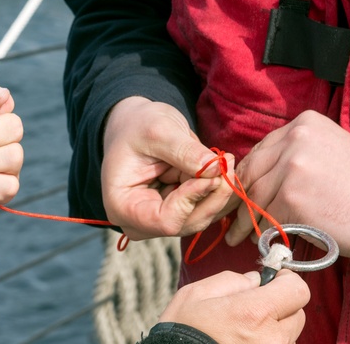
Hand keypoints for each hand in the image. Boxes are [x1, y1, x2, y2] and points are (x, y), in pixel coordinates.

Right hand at [102, 96, 234, 239]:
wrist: (135, 126)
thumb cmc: (138, 126)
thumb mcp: (159, 131)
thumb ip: (185, 151)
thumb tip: (216, 170)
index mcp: (122, 206)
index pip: (164, 220)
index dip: (191, 200)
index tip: (212, 174)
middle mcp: (140, 222)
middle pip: (186, 223)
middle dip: (212, 195)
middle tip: (227, 162)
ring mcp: (159, 221)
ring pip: (200, 218)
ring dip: (219, 192)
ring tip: (225, 159)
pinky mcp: (177, 214)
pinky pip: (204, 210)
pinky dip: (217, 190)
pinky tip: (223, 166)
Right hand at [159, 269, 308, 343]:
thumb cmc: (182, 331)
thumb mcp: (196, 294)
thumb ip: (231, 280)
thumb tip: (255, 279)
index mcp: (253, 313)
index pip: (298, 290)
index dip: (287, 281)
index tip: (274, 280)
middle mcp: (271, 339)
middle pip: (297, 313)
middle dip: (280, 305)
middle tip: (253, 306)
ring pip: (288, 335)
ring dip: (273, 328)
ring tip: (242, 331)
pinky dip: (266, 342)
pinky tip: (241, 342)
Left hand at [225, 110, 349, 258]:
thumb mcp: (327, 150)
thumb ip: (292, 153)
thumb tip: (254, 176)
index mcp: (302, 124)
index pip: (259, 152)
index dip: (247, 177)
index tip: (241, 194)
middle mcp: (295, 139)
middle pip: (251, 173)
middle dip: (239, 198)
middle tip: (232, 217)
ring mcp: (293, 167)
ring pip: (254, 197)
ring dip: (246, 219)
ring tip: (242, 233)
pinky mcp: (293, 197)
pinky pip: (266, 217)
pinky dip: (261, 231)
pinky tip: (261, 240)